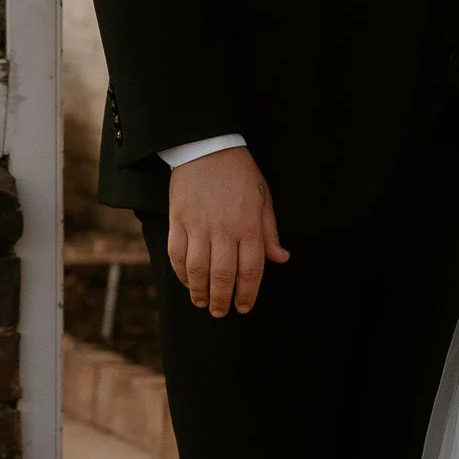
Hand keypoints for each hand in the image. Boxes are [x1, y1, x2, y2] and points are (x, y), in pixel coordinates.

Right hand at [166, 148, 288, 316]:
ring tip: (202, 302)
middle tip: (220, 312)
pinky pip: (176, 254)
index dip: (247, 293)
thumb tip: (281, 259)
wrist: (207, 147)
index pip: (250, 270)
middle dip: (222, 299)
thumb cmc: (240, 174)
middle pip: (222, 276)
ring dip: (199, 292)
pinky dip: (181, 273)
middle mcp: (224, 230)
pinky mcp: (178, 220)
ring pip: (197, 270)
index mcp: (249, 226)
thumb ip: (270, 233)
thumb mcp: (263, 199)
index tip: (244, 306)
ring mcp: (198, 226)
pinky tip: (187, 281)